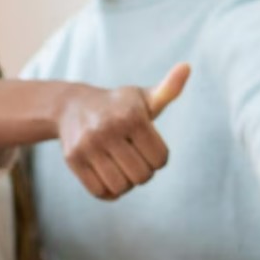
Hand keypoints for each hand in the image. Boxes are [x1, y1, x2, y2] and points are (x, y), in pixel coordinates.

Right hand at [56, 63, 189, 199]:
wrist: (72, 106)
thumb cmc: (118, 106)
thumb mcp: (143, 97)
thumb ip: (168, 89)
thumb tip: (187, 67)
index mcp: (131, 116)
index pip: (160, 159)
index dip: (158, 158)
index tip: (148, 148)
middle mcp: (108, 129)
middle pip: (142, 176)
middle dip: (143, 172)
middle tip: (135, 160)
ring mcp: (88, 145)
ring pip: (120, 187)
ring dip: (125, 184)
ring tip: (121, 169)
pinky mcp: (73, 159)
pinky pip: (100, 192)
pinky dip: (108, 192)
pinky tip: (108, 176)